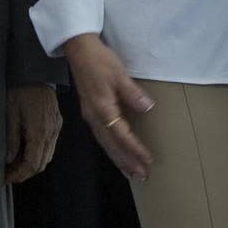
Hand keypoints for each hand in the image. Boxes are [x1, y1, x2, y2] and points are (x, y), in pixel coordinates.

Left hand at [5, 84, 62, 183]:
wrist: (37, 73)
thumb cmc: (21, 91)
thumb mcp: (11, 114)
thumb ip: (11, 139)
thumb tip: (9, 159)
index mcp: (39, 132)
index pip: (31, 164)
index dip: (19, 174)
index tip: (7, 178)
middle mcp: (51, 133)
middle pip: (41, 164)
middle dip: (25, 173)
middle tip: (10, 174)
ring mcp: (56, 128)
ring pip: (47, 157)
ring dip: (33, 165)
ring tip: (16, 165)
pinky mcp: (57, 123)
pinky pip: (51, 146)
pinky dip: (40, 155)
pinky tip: (28, 152)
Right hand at [64, 33, 153, 180]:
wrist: (79, 50)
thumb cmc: (100, 60)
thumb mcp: (119, 73)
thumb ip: (132, 93)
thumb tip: (148, 108)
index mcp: (102, 109)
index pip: (121, 135)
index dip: (135, 149)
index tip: (148, 160)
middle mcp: (94, 117)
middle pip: (111, 145)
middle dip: (126, 162)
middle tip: (141, 176)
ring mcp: (90, 116)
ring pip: (105, 144)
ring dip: (118, 159)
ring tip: (131, 173)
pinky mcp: (90, 112)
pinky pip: (101, 137)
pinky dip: (111, 149)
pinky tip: (117, 154)